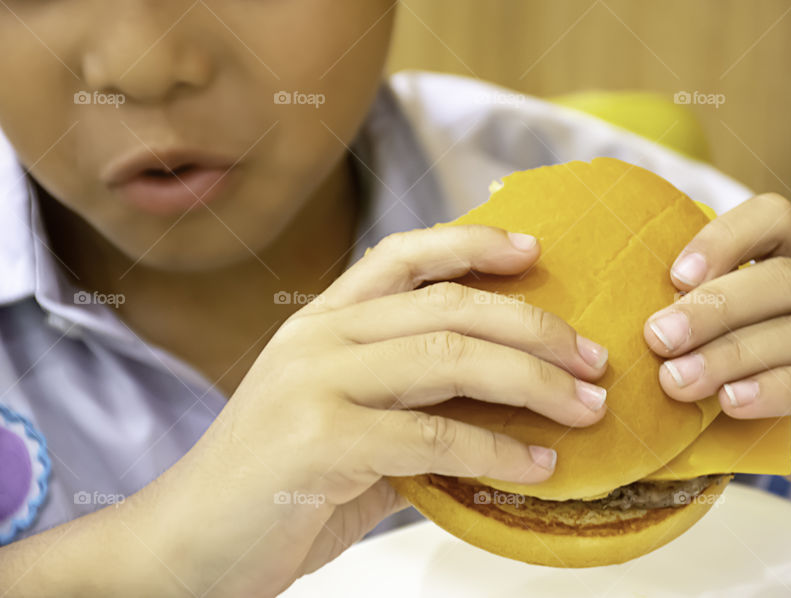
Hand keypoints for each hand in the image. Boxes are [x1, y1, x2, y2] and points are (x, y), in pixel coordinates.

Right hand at [142, 225, 608, 595]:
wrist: (185, 545)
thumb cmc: (272, 483)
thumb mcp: (343, 423)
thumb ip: (408, 404)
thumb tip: (503, 410)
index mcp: (321, 322)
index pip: (404, 255)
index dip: (473, 243)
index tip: (534, 251)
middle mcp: (319, 338)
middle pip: (449, 306)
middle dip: (535, 326)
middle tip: (593, 357)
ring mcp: (316, 383)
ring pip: (450, 358)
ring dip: (533, 381)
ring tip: (585, 406)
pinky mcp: (321, 441)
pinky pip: (434, 438)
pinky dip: (497, 450)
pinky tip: (536, 466)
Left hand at [642, 194, 790, 528]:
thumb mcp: (758, 372)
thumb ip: (715, 352)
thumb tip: (637, 352)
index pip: (774, 219)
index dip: (722, 238)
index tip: (673, 277)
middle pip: (781, 277)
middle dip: (710, 307)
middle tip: (657, 338)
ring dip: (731, 354)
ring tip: (679, 381)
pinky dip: (780, 389)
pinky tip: (736, 402)